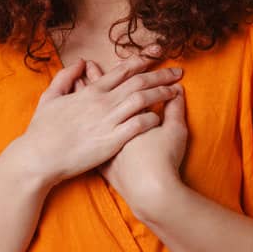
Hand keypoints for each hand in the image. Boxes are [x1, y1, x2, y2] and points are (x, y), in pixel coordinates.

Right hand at [11, 45, 181, 185]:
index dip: (143, 61)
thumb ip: (65, 78)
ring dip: (162, 93)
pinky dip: (152, 118)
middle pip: (139, 82)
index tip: (158, 54)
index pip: (122, 70)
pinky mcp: (112, 141)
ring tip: (176, 90)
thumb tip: (81, 63)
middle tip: (178, 71)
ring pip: (143, 100)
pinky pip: (138, 125)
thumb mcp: (49, 98)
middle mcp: (102, 102)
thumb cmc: (41, 131)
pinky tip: (161, 117)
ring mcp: (108, 121)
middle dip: (161, 74)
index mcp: (90, 91)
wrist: (38, 158)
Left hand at [76, 60, 188, 213]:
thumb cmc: (164, 159)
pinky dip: (80, 128)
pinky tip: (75, 123)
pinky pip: (84, 140)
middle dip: (95, 78)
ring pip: (88, 115)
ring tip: (78, 86)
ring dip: (84, 99)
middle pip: (101, 95)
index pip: (123, 86)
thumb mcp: (175, 131)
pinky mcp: (97, 159)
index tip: (120, 60)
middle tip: (89, 65)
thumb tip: (178, 91)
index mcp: (129, 113)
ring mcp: (102, 142)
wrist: (149, 190)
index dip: (119, 73)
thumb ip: (175, 110)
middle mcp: (111, 123)